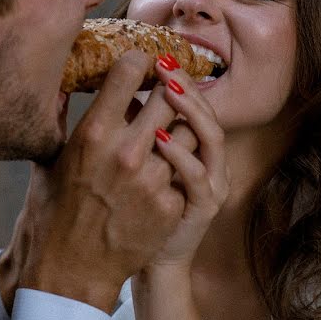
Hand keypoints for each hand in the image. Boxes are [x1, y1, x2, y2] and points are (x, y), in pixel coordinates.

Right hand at [2, 50, 186, 311]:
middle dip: (167, 90)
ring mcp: (153, 179)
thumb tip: (63, 81)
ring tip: (168, 133)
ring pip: (188, 131)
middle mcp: (127, 151)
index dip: (139, 61)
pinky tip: (162, 175)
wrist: (68, 271)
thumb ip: (60, 117)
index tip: (142, 64)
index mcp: (94, 132)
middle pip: (169, 95)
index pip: (130, 70)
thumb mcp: (47, 158)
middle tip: (165, 90)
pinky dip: (176, 168)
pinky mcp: (170, 205)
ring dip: (179, 128)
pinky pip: (187, 170)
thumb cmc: (52, 212)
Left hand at [147, 59, 227, 268]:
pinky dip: (180, 155)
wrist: (140, 262)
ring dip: (190, 111)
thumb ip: (135, 131)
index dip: (179, 77)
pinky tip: (159, 139)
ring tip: (166, 89)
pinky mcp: (201, 208)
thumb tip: (109, 89)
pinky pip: (196, 177)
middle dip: (185, 84)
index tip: (154, 56)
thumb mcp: (139, 166)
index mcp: (193, 148)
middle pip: (206, 111)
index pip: (192, 102)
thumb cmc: (129, 210)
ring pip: (211, 137)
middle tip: (162, 62)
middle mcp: (207, 161)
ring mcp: (208, 184)